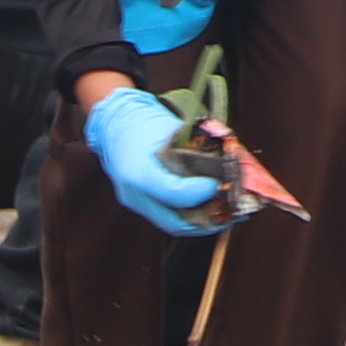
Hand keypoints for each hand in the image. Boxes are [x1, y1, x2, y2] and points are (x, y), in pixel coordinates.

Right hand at [80, 84, 228, 235]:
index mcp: (139, 171)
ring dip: (201, 221)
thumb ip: (193, 149)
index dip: (200, 192)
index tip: (217, 184)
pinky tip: (207, 209)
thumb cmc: (144, 121)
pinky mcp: (139, 203)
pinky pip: (167, 217)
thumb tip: (226, 163)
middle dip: (206, 218)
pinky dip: (189, 216)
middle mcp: (134, 193)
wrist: (114, 123)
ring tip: (224, 213)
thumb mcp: (170, 129)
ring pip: (172, 223)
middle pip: (174, 220)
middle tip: (230, 209)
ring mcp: (135, 201)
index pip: (173, 192)